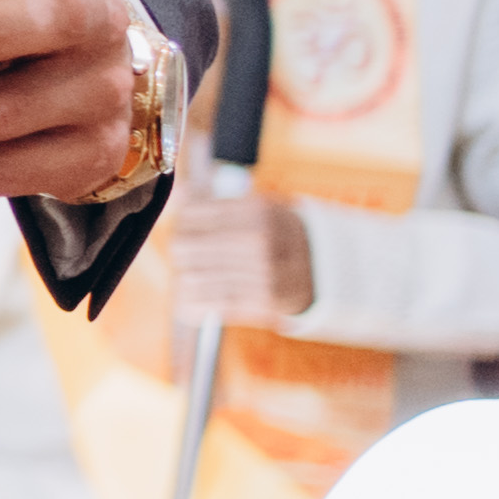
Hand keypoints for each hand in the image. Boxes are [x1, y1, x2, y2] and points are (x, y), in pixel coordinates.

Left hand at [162, 183, 315, 329]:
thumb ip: (212, 202)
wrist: (323, 270)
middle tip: (189, 256)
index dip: (182, 224)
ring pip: (191, 279)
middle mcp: (259, 240)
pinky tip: (194, 300)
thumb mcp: (254, 209)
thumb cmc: (277, 236)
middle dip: (182, 252)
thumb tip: (176, 193)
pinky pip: (209, 304)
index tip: (189, 230)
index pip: (189, 214)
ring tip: (194, 278)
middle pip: (184, 247)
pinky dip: (193, 304)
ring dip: (185, 281)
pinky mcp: (264, 302)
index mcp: (255, 210)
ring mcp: (263, 273)